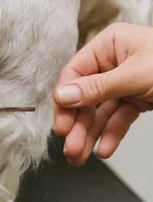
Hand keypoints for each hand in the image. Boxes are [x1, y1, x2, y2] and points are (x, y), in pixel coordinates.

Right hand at [54, 22, 152, 165]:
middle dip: (78, 125)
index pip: (75, 73)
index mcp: (110, 44)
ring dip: (90, 134)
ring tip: (80, 157)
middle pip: (86, 96)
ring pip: (100, 110)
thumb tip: (63, 96)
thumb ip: (98, 87)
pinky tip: (105, 149)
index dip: (66, 101)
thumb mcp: (136, 75)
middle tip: (71, 149)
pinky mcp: (138, 97)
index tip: (62, 126)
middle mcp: (114, 61)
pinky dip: (112, 133)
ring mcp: (125, 80)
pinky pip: (119, 116)